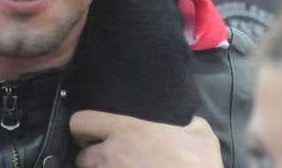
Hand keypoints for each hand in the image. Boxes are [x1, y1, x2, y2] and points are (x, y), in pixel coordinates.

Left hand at [71, 112, 220, 166]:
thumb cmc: (199, 165)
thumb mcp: (200, 133)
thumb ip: (185, 120)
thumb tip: (184, 119)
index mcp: (127, 130)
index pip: (80, 122)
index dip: (83, 127)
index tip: (92, 132)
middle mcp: (113, 154)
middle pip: (82, 157)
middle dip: (92, 157)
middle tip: (107, 157)